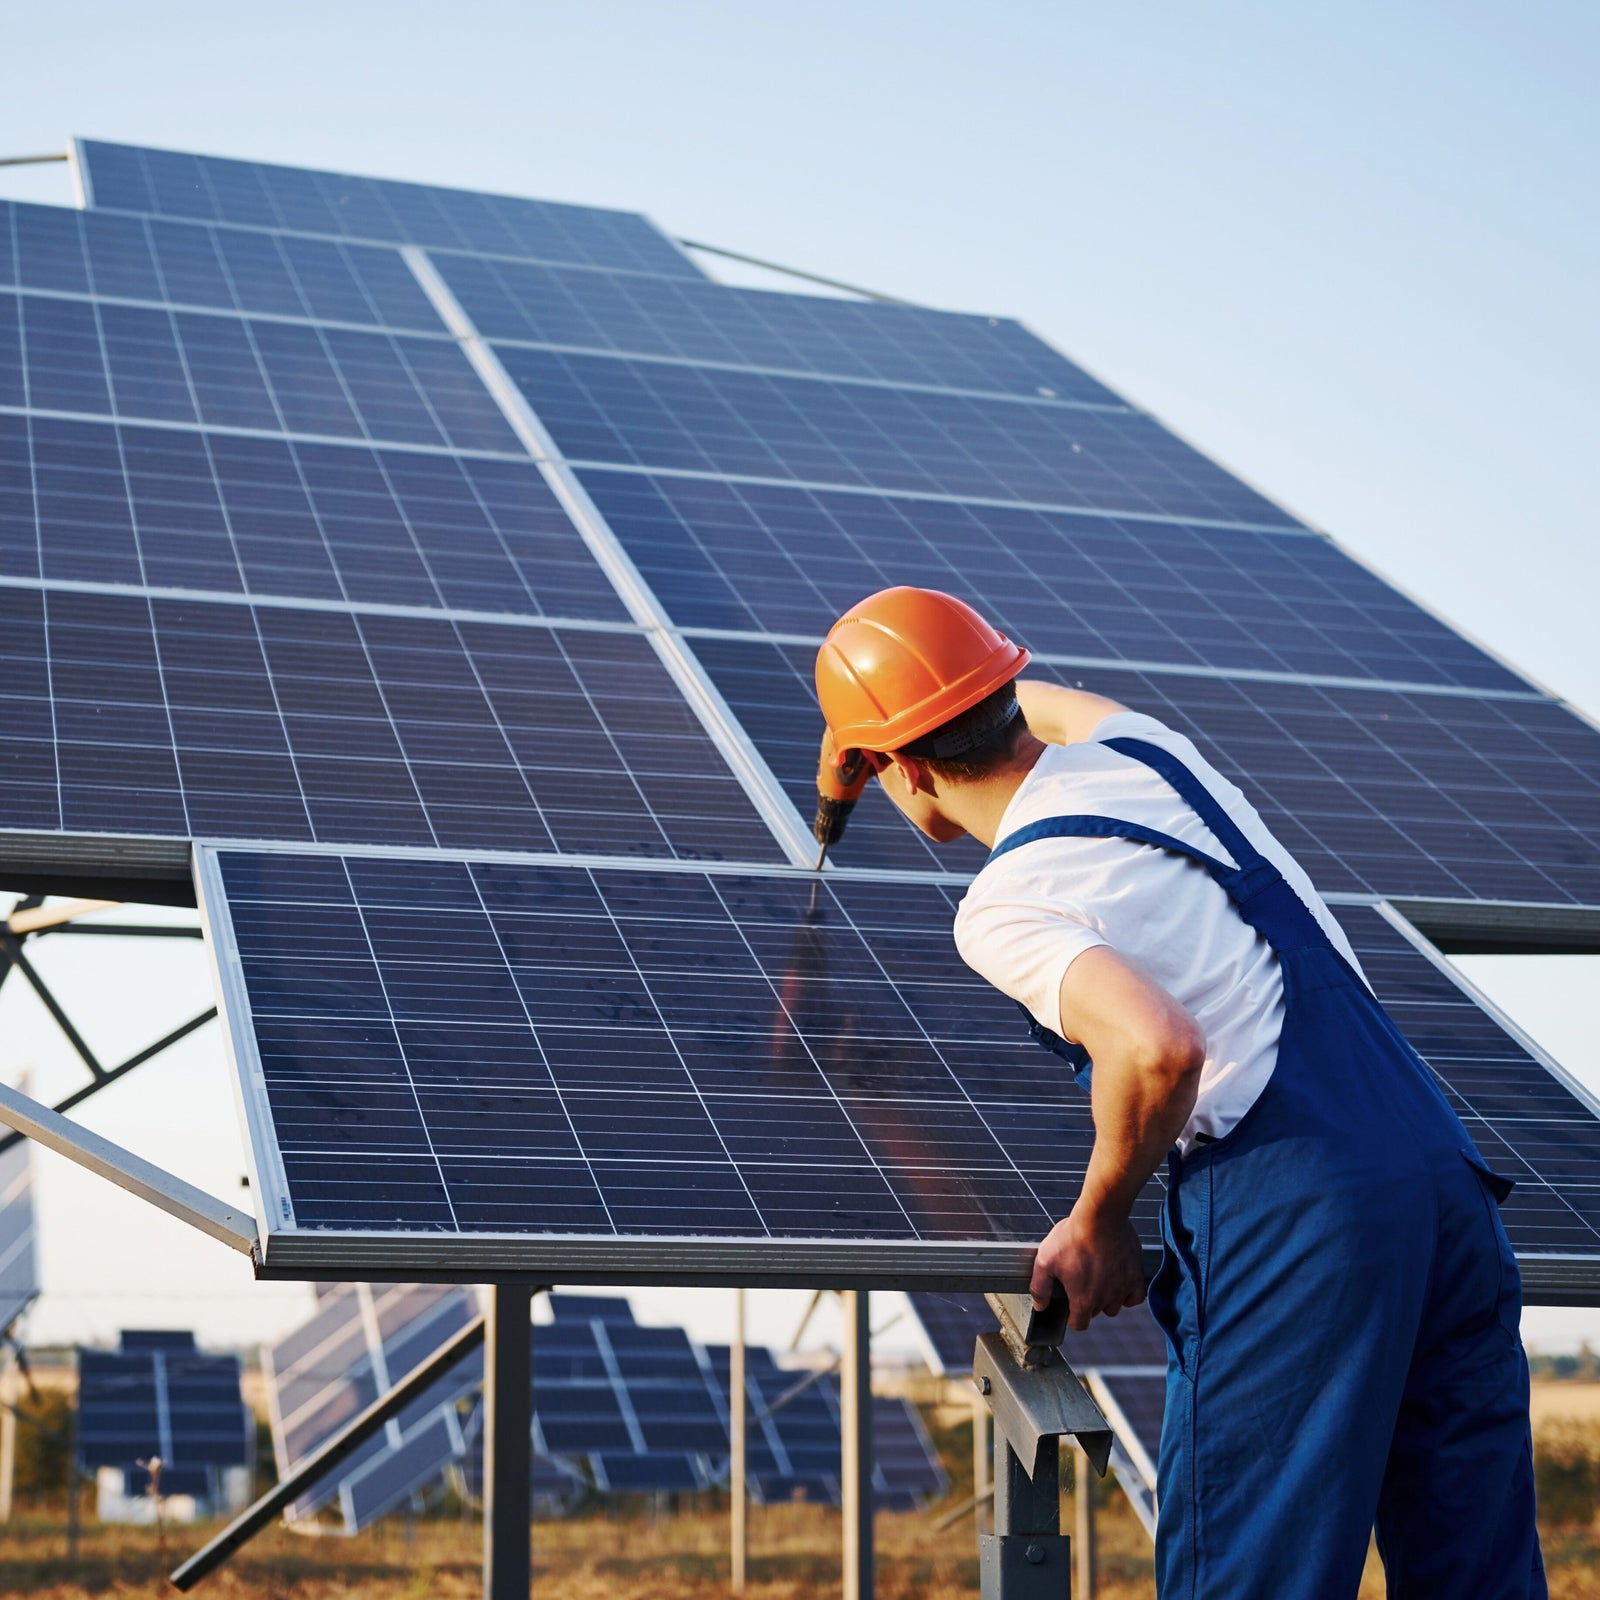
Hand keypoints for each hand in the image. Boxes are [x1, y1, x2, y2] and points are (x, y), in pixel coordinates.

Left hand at [1030, 1204, 1146, 1331]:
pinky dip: (1127, 1293)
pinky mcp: (1135, 1275)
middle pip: (1095, 1312)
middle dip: (1087, 1301)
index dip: (1072, 1316)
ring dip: (1106, 1297)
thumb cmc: (1073, 1237)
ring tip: (1097, 1276)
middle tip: (1080, 1279)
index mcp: (1083, 1299)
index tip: (1070, 1303)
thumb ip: (1040, 1287)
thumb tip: (1040, 1305)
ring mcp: (1122, 1288)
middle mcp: (1105, 1299)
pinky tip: (1117, 1281)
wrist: (1100, 1216)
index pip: (1079, 1324)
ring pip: (1114, 1305)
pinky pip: (1135, 1296)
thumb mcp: (1045, 1260)